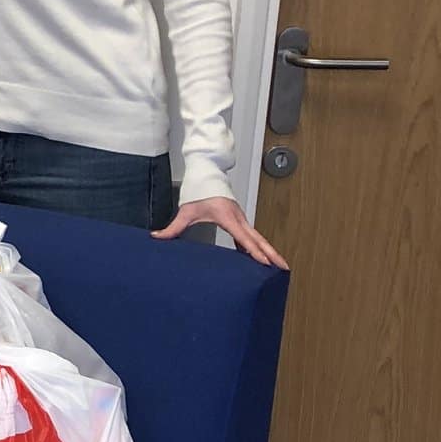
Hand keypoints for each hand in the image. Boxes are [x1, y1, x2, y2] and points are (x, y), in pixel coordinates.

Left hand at [155, 195, 285, 268]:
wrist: (207, 174)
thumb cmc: (199, 190)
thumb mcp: (186, 211)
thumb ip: (173, 227)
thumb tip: (157, 237)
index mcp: (227, 216)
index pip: (243, 237)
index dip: (254, 250)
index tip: (264, 262)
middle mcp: (238, 218)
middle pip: (259, 239)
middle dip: (272, 253)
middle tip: (283, 267)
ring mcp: (241, 219)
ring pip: (259, 237)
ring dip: (269, 250)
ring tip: (279, 266)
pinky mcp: (239, 220)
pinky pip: (251, 236)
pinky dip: (258, 246)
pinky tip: (258, 259)